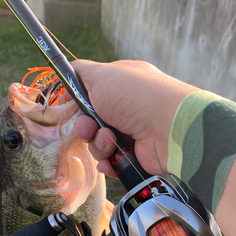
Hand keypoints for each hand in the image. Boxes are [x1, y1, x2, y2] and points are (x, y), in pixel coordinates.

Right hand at [73, 60, 195, 177]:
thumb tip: (68, 72)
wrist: (167, 127)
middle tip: (89, 128)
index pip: (91, 96)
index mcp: (121, 86)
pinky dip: (109, 163)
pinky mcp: (136, 157)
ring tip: (110, 140)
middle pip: (91, 123)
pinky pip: (112, 163)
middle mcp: (128, 109)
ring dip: (99, 144)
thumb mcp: (102, 74)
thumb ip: (80, 73)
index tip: (70, 108)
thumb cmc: (134, 96)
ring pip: (100, 144)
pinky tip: (111, 160)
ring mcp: (133, 134)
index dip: (78, 104)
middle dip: (85, 127)